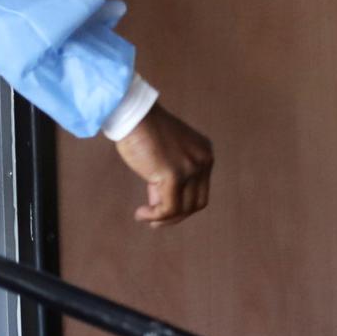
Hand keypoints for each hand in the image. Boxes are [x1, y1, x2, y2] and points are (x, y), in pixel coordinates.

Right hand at [115, 106, 214, 225]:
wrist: (132, 115)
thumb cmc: (142, 132)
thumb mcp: (163, 156)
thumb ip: (168, 177)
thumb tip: (161, 206)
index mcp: (204, 153)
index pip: (200, 189)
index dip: (182, 203)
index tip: (160, 204)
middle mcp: (203, 160)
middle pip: (196, 202)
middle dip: (176, 215)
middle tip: (155, 221)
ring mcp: (191, 168)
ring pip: (183, 208)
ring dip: (164, 219)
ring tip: (145, 217)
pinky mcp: (174, 175)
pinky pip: (169, 208)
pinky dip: (155, 216)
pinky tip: (141, 214)